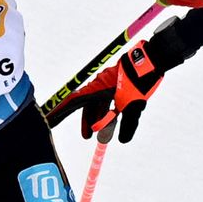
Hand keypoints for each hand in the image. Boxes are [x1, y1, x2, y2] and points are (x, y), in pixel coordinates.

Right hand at [57, 38, 174, 143]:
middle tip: (88, 137)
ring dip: (100, 118)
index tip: (50, 119)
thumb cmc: (139, 81)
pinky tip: (115, 120)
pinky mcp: (118, 84)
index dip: (60, 112)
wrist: (152, 61)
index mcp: (96, 90)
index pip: (73, 103)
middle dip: (88, 122)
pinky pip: (109, 100)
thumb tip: (123, 140)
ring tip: (102, 133)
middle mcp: (99, 86)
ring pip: (99, 104)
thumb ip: (128, 124)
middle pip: (87, 106)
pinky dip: (110, 111)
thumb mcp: (134, 107)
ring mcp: (108, 84)